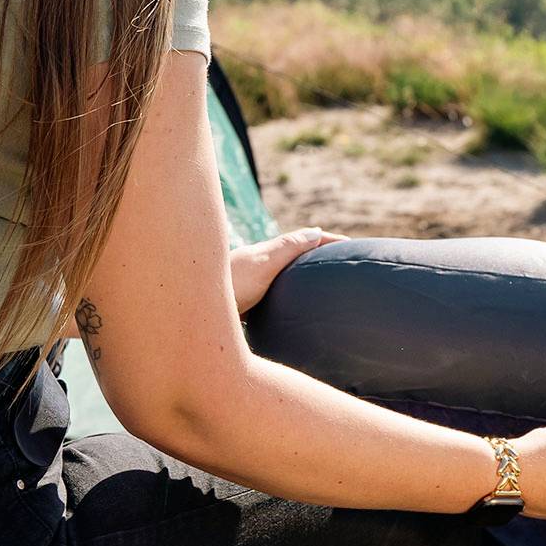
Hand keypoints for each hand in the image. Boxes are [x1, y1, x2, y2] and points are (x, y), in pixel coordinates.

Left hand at [229, 226, 345, 315]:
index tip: (351, 245)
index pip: (301, 241)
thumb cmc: (228, 287)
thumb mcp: (263, 264)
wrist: (193, 312)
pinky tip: (286, 314)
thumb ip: (287, 249)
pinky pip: (269, 299)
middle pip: (290, 257)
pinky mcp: (240, 306)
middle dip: (314, 256)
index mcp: (264, 254)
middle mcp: (255, 267)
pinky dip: (285, 300)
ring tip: (320, 289)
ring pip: (279, 278)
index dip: (326, 241)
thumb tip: (316, 231)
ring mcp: (247, 286)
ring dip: (299, 278)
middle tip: (340, 263)